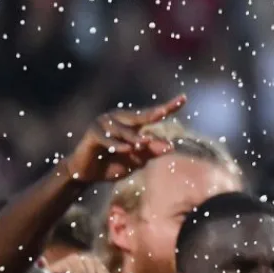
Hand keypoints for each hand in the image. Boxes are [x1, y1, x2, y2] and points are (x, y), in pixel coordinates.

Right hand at [60, 96, 184, 183]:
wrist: (89, 174)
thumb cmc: (115, 164)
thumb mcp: (137, 160)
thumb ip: (151, 152)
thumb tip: (171, 147)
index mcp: (134, 124)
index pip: (153, 114)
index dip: (169, 106)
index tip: (184, 98)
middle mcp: (120, 119)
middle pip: (140, 116)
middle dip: (152, 114)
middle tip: (163, 112)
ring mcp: (105, 123)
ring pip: (125, 130)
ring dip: (134, 138)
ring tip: (143, 143)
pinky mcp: (93, 132)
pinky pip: (108, 138)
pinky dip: (117, 145)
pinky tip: (126, 149)